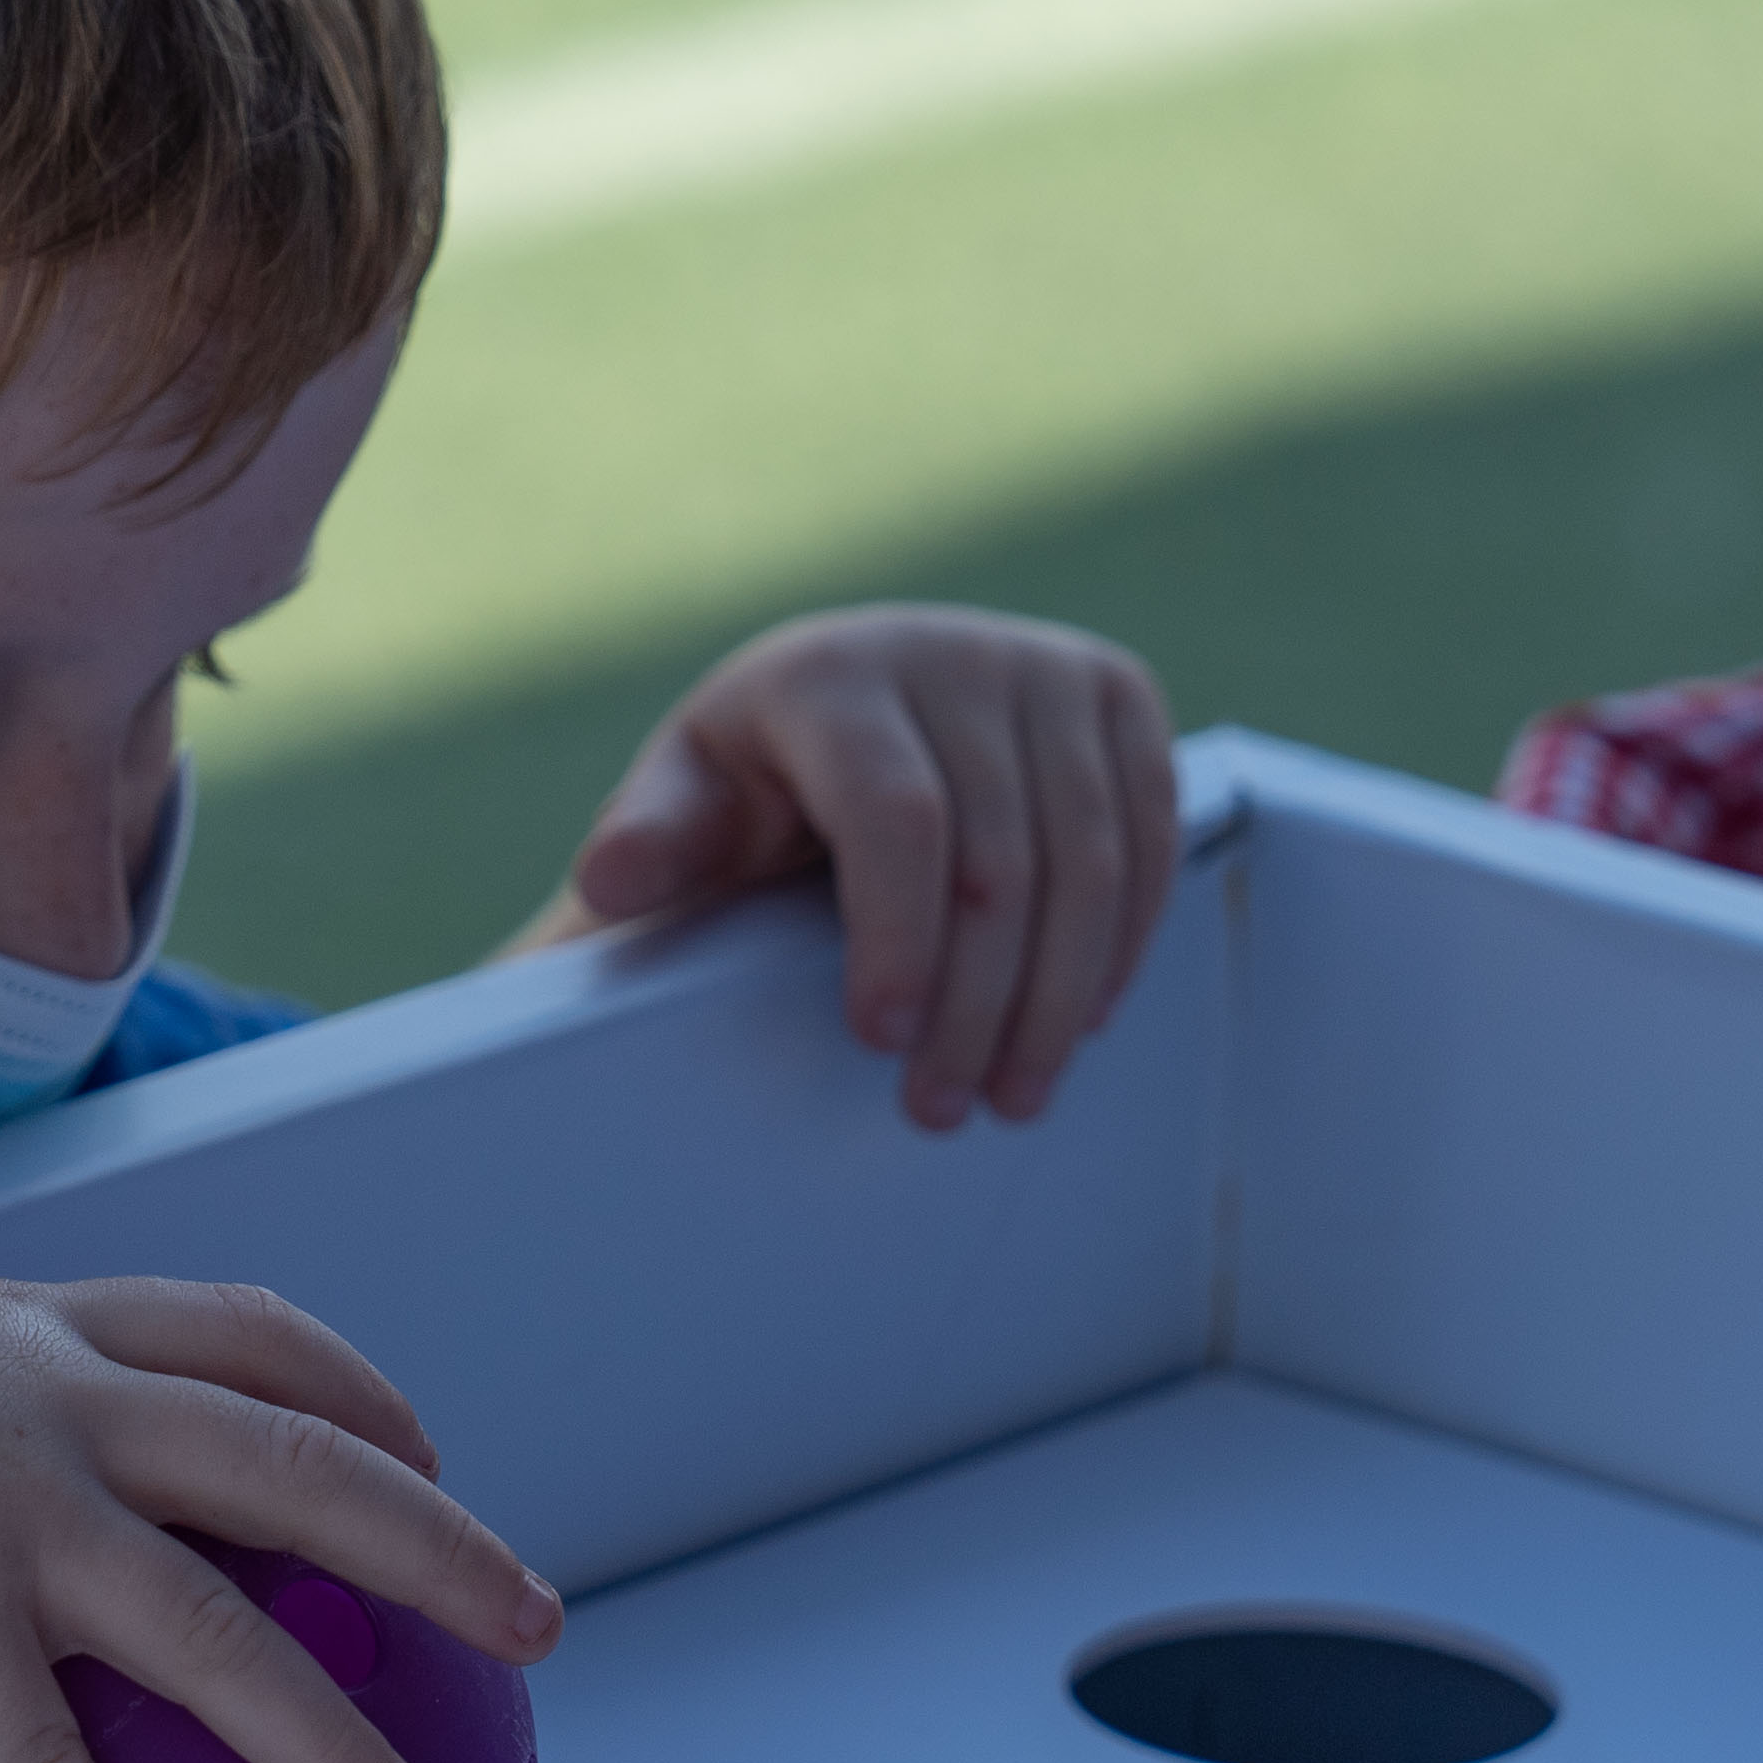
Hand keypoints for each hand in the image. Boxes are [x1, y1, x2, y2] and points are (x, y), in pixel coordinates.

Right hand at [0, 1222, 562, 1762]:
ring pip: (212, 1621)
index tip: (429, 1452)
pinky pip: (31, 1751)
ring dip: (324, 1733)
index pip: (252, 1339)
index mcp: (45, 1335)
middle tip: (538, 1628)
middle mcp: (54, 1395)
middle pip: (301, 1465)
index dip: (364, 1399)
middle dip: (439, 1546)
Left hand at [537, 607, 1178, 1127]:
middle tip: (944, 1111)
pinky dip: (1121, 939)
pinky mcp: (1118, 692)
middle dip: (978, 1004)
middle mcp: (951, 650)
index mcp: (832, 674)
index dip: (899, 937)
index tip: (882, 1039)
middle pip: (1000, 858)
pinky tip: (1078, 1020)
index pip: (895, 817)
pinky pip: (1151, 832)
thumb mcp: (683, 810)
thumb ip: (650, 845)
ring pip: (1091, 857)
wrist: (846, 708)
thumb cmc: (750, 784)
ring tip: (1014, 1096)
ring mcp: (1046, 665)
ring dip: (1058, 997)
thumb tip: (612, 881)